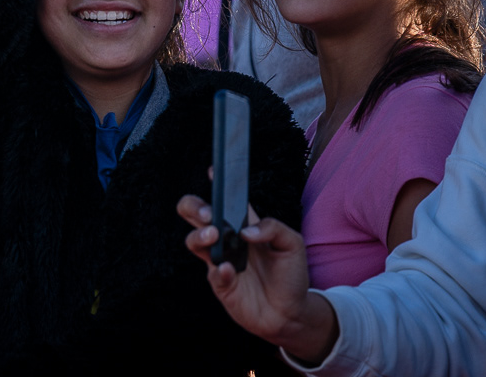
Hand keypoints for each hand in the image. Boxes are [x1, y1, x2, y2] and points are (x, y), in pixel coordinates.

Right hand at [177, 194, 338, 365]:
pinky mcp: (219, 283)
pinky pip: (211, 273)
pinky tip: (230, 271)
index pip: (225, 199)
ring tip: (215, 235)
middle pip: (194, 213)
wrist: (291, 314)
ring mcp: (219, 260)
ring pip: (192, 240)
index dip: (217, 183)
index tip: (213, 171)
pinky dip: (219, 271)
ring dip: (199, 235)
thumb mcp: (293, 245)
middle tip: (208, 214)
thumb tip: (245, 231)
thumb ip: (273, 228)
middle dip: (193, 206)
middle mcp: (227, 239)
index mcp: (243, 224)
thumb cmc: (291, 276)